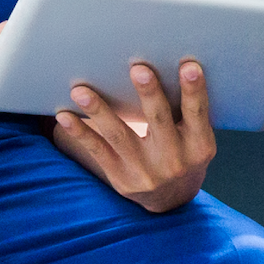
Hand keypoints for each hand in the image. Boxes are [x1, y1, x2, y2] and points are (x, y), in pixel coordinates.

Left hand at [50, 59, 216, 213]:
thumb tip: (160, 64)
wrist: (173, 198)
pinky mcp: (122, 179)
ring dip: (100, 111)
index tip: (189, 66)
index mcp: (199, 146)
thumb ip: (185, 111)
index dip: (194, 90)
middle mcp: (174, 161)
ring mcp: (146, 172)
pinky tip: (64, 115)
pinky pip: (98, 151)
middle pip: (159, 121)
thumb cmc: (184, 152)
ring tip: (81, 91)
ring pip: (120, 136)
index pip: (197, 113)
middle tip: (138, 68)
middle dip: (150, 94)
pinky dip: (80, 133)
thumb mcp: (196, 137)